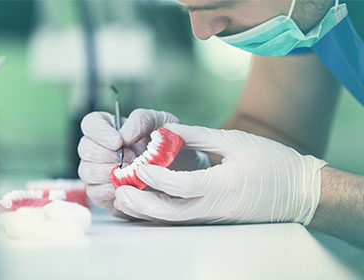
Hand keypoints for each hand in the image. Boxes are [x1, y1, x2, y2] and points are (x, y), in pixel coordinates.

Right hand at [78, 109, 209, 218]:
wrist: (182, 174)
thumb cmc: (170, 146)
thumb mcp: (162, 123)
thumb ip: (141, 120)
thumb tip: (123, 135)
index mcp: (111, 128)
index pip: (91, 123)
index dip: (100, 132)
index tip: (118, 141)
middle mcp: (100, 149)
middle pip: (85, 148)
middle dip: (107, 155)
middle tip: (132, 160)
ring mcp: (98, 172)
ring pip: (86, 171)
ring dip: (109, 173)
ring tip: (133, 173)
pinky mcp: (103, 194)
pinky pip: (95, 192)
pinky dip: (110, 190)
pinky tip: (127, 187)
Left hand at [114, 123, 326, 224]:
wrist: (299, 192)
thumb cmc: (271, 163)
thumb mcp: (235, 142)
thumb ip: (198, 136)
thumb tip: (168, 131)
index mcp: (222, 187)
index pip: (181, 185)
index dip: (156, 176)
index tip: (138, 165)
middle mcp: (215, 208)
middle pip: (170, 213)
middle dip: (141, 204)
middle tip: (119, 191)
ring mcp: (214, 217)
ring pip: (173, 219)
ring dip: (147, 210)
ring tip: (125, 197)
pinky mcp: (215, 218)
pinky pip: (182, 218)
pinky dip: (162, 211)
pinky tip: (148, 201)